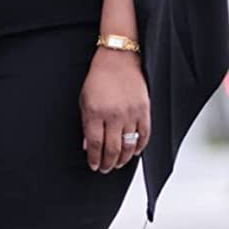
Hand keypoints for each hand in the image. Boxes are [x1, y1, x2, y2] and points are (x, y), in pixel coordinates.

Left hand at [79, 49, 150, 172]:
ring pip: (128, 146)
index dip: (94, 159)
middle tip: (105, 169)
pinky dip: (139, 147)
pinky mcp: (144, 110)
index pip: (94, 145)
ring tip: (118, 163)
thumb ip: (85, 124)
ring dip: (123, 159)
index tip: (94, 165)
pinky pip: (144, 135)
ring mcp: (130, 114)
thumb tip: (87, 145)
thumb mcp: (84, 100)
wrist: (118, 59)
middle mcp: (113, 115)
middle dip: (107, 163)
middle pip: (111, 149)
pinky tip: (134, 152)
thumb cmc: (99, 77)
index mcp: (95, 113)